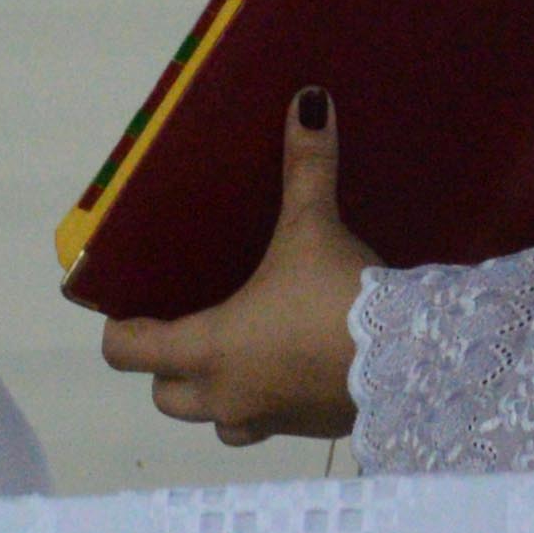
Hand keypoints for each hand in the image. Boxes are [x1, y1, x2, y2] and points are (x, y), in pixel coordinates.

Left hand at [98, 90, 372, 443]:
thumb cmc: (339, 298)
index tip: (130, 309)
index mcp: (208, 347)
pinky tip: (291, 370)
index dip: (120, 330)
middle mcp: (226, 393)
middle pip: (165, 395)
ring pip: (214, 421)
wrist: (413, 360)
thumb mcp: (313, 228)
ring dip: (214, 395)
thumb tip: (307, 102)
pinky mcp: (307, 430)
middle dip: (167, 367)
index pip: (126, 352)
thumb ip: (305, 169)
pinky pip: (266, 424)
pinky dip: (266, 403)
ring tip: (237, 356)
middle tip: (186, 329)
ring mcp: (266, 419)